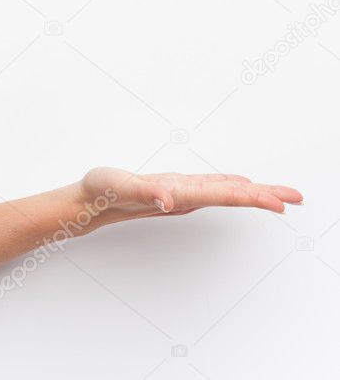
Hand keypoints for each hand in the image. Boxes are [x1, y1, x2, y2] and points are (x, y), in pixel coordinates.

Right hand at [75, 166, 303, 234]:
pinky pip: (211, 186)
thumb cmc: (104, 191)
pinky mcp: (175, 187)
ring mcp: (182, 193)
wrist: (90, 201)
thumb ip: (146, 192)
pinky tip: (239, 183)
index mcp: (181, 194)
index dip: (255, 198)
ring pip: (226, 191)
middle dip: (266, 196)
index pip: (226, 195)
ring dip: (254, 192)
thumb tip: (168, 200)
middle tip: (298, 198)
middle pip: (234, 195)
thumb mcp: (123, 186)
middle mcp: (186, 196)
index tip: (281, 204)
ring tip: (279, 194)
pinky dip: (231, 184)